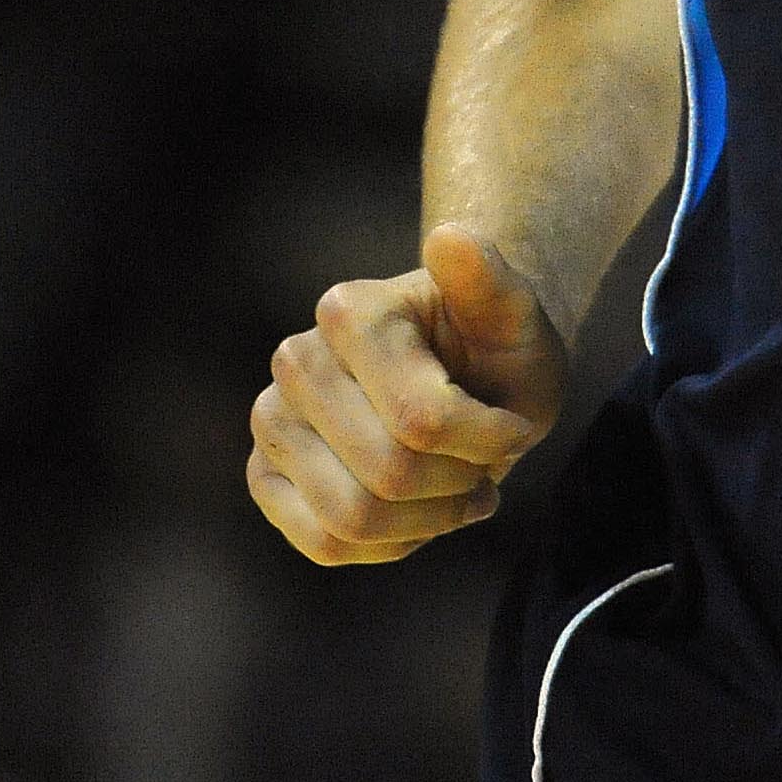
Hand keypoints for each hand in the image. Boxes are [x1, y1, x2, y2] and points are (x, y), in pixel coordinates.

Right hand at [249, 223, 567, 565]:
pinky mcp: (265, 475)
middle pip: (389, 474)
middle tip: (482, 463)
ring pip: (353, 518)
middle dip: (456, 484)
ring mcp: (272, 420)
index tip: (514, 427)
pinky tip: (418, 515)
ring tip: (456, 490)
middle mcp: (296, 360)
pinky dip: (387, 544)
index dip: (487, 441)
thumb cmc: (495, 347)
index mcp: (350, 311)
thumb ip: (492, 282)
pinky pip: (323, 544)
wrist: (465, 373)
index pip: (425, 418)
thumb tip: (450, 237)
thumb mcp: (516, 318)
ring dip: (426, 520)